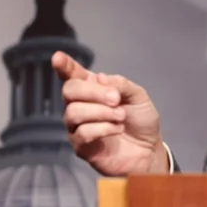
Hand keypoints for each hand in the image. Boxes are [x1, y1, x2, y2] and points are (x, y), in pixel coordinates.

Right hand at [52, 51, 169, 174]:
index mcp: (94, 89)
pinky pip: (82, 133)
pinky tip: (117, 129)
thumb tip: (99, 78)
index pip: (73, 75)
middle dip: (93, 92)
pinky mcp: (81, 146)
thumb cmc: (141, 120)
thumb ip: (120, 84)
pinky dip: (104, 129)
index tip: (57, 57)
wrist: (149, 149)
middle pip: (69, 90)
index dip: (64, 66)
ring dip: (102, 112)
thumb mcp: (138, 96)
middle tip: (116, 99)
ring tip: (121, 116)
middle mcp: (81, 105)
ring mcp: (78, 126)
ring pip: (73, 112)